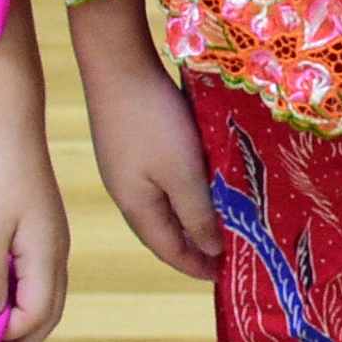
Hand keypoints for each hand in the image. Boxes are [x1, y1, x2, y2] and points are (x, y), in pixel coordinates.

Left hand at [0, 115, 72, 341]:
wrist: (11, 126)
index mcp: (48, 257)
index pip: (34, 318)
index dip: (5, 340)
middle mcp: (57, 255)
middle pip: (47, 316)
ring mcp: (53, 243)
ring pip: (45, 300)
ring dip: (21, 325)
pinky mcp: (42, 233)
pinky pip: (37, 282)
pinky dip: (20, 302)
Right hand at [69, 0, 222, 279]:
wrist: (117, 64)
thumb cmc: (153, 121)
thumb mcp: (182, 171)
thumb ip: (196, 212)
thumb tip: (210, 249)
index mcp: (137, 206)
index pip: (169, 248)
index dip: (195, 265)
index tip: (221, 277)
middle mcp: (128, 192)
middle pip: (163, 231)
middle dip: (192, 247)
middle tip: (224, 256)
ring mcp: (126, 167)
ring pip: (162, 206)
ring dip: (189, 219)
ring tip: (217, 225)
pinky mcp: (131, 144)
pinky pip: (161, 182)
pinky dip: (182, 193)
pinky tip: (199, 184)